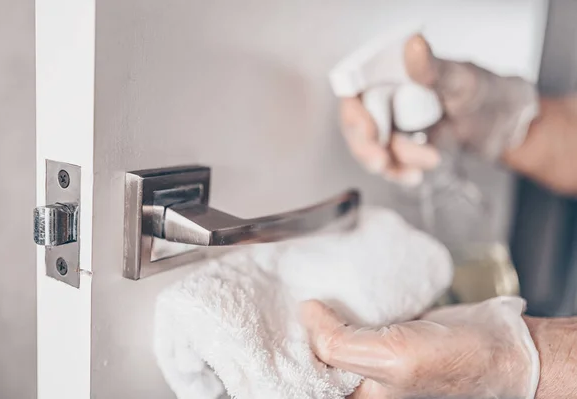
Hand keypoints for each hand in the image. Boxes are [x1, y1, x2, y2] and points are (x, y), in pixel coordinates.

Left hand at [300, 296, 538, 398]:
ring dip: (318, 313)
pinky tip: (331, 287)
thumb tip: (307, 314)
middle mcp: (360, 378)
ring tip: (301, 290)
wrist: (501, 345)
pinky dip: (342, 302)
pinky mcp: (385, 331)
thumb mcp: (390, 359)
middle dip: (298, 330)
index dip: (286, 354)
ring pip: (332, 333)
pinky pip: (354, 317)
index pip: (305, 379)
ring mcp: (373, 353)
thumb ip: (340, 343)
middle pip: (314, 354)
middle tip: (282, 300)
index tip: (268, 326)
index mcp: (356, 396)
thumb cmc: (455, 364)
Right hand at [341, 34, 538, 184]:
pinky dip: (399, 172)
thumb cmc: (486, 94)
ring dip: (392, 163)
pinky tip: (415, 174)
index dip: (354, 114)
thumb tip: (415, 48)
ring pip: (373, 150)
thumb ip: (434, 69)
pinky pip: (390, 164)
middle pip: (358, 126)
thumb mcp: (462, 80)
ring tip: (427, 160)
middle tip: (381, 161)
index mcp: (395, 76)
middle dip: (366, 147)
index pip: (357, 93)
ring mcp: (395, 127)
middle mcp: (388, 100)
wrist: (507, 126)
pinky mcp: (404, 149)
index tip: (367, 131)